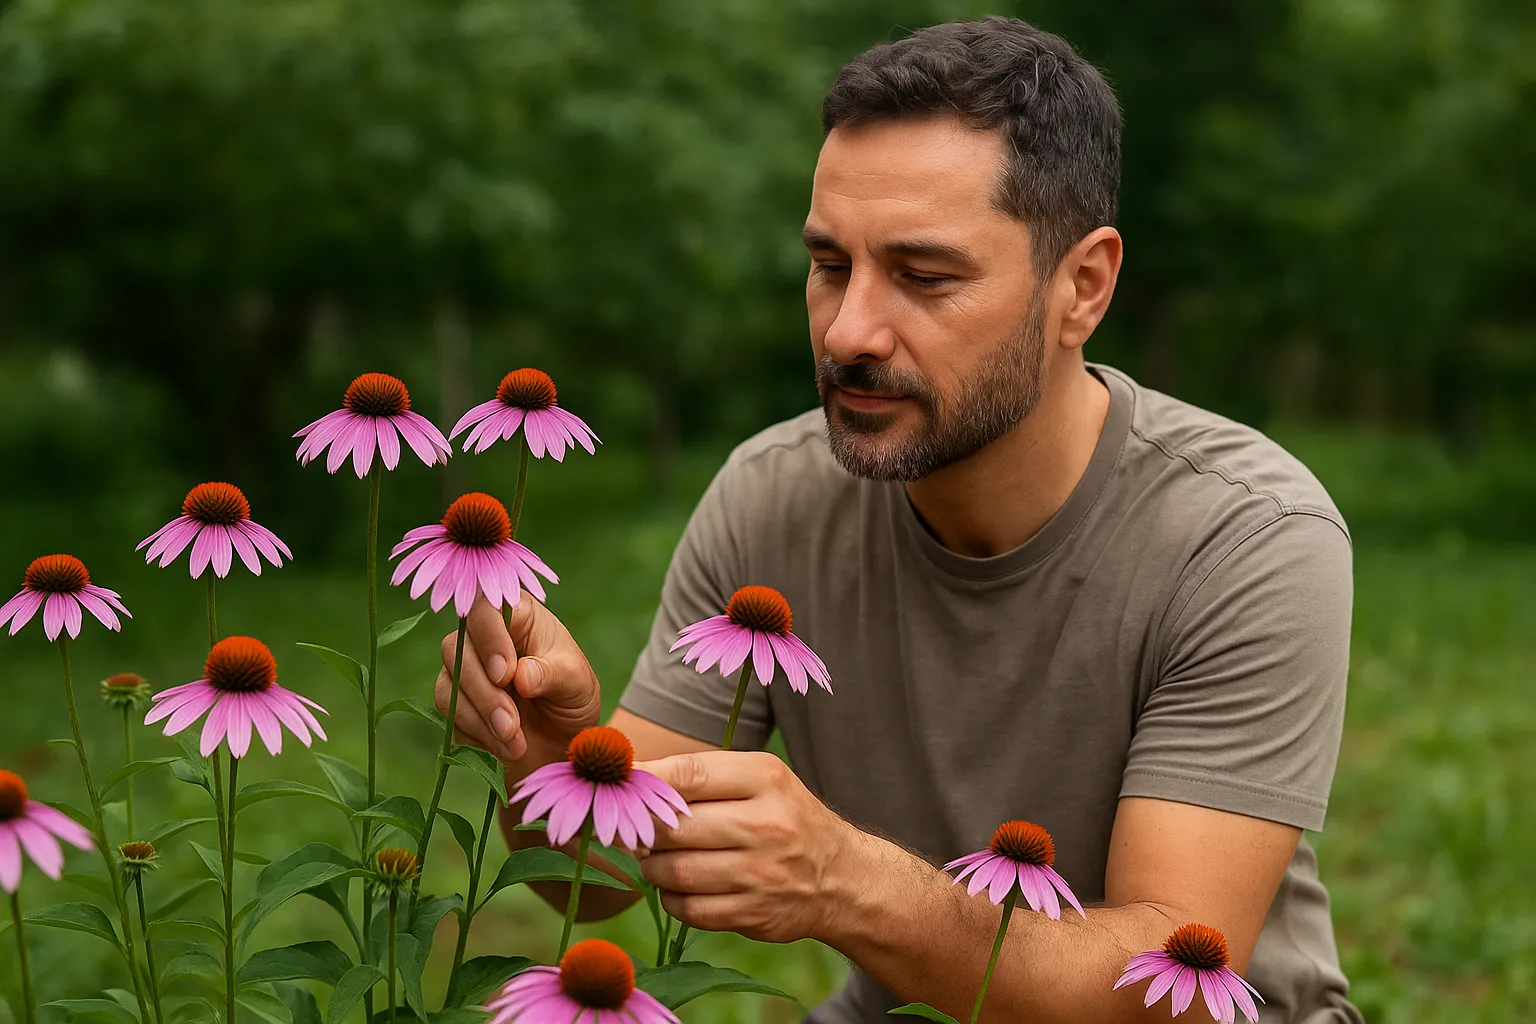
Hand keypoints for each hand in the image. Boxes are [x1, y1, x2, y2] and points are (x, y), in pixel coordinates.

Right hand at [434, 593, 600, 764]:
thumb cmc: (573, 697)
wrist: (561, 740)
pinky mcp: (455, 698)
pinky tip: (506, 745)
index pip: (486, 611)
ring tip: (515, 740)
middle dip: (485, 693)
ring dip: (480, 718)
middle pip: (456, 649)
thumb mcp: (577, 683)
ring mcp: (465, 667)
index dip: (490, 641)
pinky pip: (448, 712)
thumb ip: (552, 673)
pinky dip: (476, 733)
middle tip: (511, 724)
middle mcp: (484, 636)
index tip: (506, 676)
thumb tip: (522, 675)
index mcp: (518, 617)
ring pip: (448, 683)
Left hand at [636, 751, 860, 943]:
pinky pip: (687, 910)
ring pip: (673, 871)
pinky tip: (679, 886)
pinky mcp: (753, 914)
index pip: (688, 775)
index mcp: (765, 779)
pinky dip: (671, 898)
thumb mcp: (760, 780)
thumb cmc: (785, 817)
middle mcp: (765, 825)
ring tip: (657, 857)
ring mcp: (760, 874)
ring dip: (652, 866)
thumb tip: (628, 781)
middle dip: (640, 829)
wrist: (842, 877)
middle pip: (673, 827)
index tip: (615, 783)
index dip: (643, 781)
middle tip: (629, 828)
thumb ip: (701, 777)